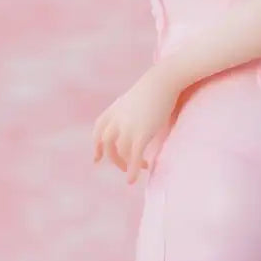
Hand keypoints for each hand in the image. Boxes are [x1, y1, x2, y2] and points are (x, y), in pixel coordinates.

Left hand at [92, 62, 182, 183]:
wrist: (164, 80)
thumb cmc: (155, 87)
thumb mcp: (135, 98)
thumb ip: (129, 110)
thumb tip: (134, 119)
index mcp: (114, 109)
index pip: (98, 130)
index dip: (96, 145)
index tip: (97, 159)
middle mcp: (117, 120)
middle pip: (107, 145)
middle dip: (114, 158)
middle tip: (123, 166)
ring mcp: (128, 127)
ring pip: (121, 153)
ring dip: (127, 165)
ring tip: (140, 168)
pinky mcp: (141, 134)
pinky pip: (134, 157)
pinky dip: (132, 170)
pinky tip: (132, 180)